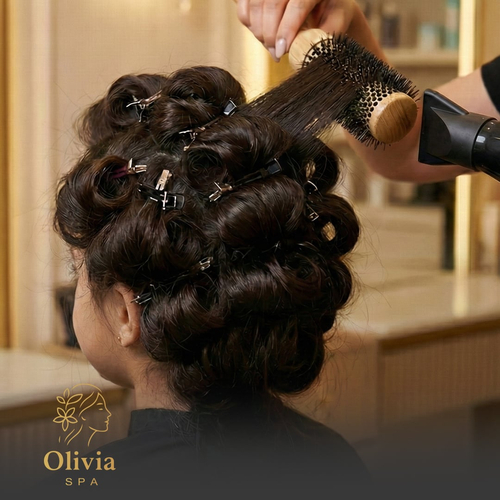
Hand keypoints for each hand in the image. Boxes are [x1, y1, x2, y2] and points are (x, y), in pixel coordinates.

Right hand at [234, 0, 355, 60]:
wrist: (321, 0)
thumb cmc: (330, 9)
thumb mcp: (336, 20)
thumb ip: (324, 35)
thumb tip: (305, 53)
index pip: (297, 5)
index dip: (287, 30)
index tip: (282, 52)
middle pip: (272, 3)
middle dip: (270, 34)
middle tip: (276, 54)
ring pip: (255, 3)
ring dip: (258, 30)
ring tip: (269, 45)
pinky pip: (242, 2)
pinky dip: (247, 20)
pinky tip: (259, 31)